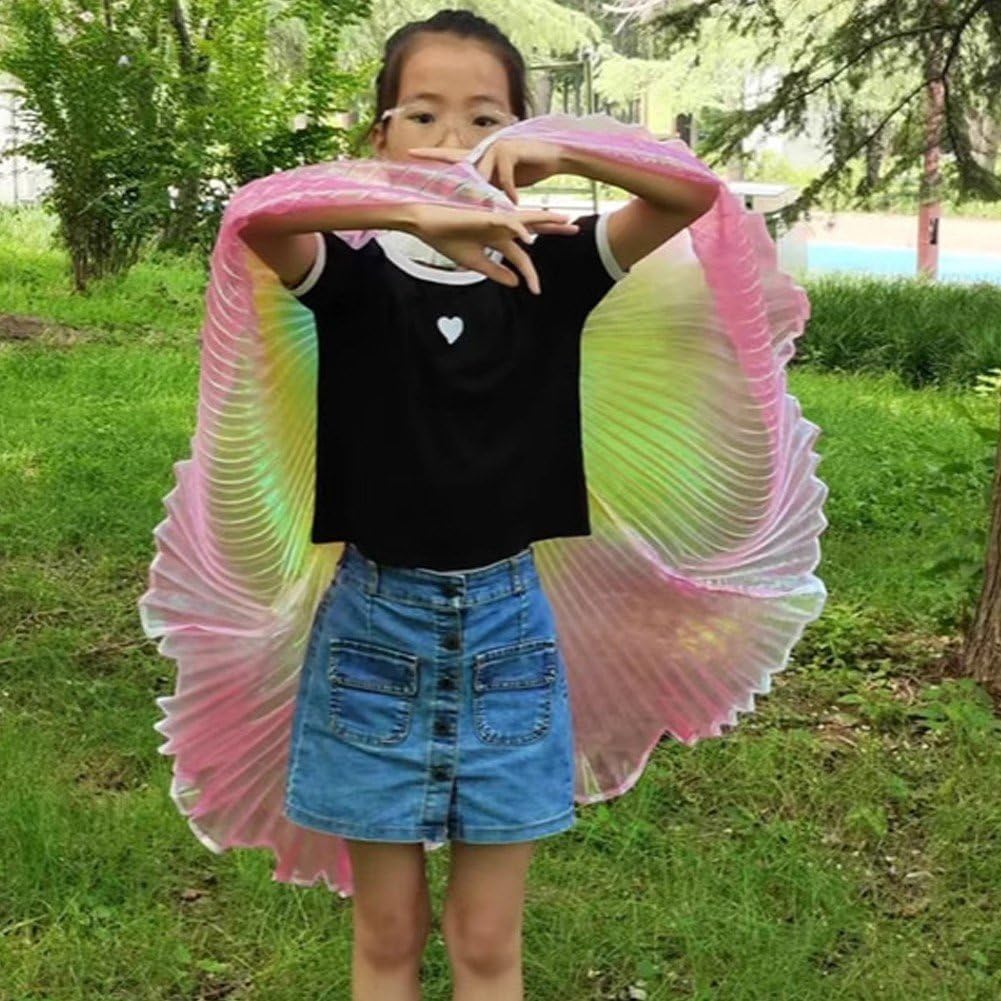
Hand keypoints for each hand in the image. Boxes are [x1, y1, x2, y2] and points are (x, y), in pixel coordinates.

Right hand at [406, 203, 577, 293]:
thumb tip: (515, 283)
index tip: (536, 292)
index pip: (521, 257)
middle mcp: (499, 225)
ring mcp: (493, 218)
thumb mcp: (473, 261)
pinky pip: (505, 221)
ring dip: (545, 219)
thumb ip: (495, 271)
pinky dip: (517, 228)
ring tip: (565, 219)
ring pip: (525, 218)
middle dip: (553, 227)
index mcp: (497, 237)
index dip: (530, 274)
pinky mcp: (483, 215)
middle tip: (576, 228)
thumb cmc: (445, 238)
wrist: (423, 223)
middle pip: (532, 226)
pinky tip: (528, 237)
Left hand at [407, 138, 565, 205]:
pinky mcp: (510, 150)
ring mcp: (496, 147)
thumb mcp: (503, 182)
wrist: (554, 156)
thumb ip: (488, 189)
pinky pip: (504, 176)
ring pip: (483, 176)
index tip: (410, 152)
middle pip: (465, 171)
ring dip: (488, 195)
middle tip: (449, 199)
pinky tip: (513, 202)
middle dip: (459, 187)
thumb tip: (476, 205)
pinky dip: (508, 191)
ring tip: (490, 209)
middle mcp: (484, 149)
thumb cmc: (529, 167)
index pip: (450, 155)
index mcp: (479, 156)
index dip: (430, 154)